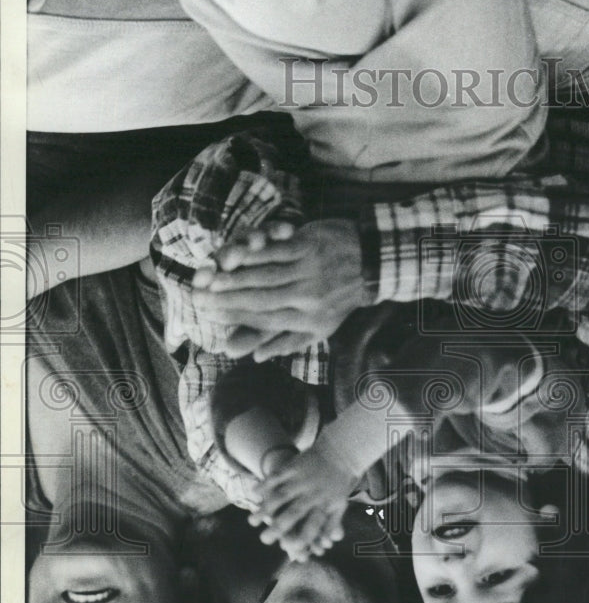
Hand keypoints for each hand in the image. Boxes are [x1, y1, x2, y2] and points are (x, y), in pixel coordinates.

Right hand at [189, 219, 367, 358]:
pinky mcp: (310, 245)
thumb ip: (287, 341)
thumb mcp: (320, 328)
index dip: (235, 319)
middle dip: (226, 300)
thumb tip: (256, 357)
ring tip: (209, 281)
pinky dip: (251, 254)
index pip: (264, 321)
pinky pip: (274, 251)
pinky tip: (232, 255)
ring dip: (233, 278)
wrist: (374, 263)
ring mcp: (309, 270)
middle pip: (259, 300)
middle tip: (199, 299)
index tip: (210, 316)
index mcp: (308, 319)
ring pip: (263, 276)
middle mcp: (308, 298)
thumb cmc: (342, 298)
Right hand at [249, 446, 356, 560]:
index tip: (290, 548)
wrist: (341, 451)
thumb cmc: (339, 482)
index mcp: (325, 505)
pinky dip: (265, 484)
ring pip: (281, 496)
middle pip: (294, 513)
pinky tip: (254, 493)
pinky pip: (277, 476)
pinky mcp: (294, 466)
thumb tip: (328, 543)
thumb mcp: (340, 504)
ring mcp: (302, 479)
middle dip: (278, 528)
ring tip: (252, 522)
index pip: (313, 525)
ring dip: (266, 509)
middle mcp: (313, 493)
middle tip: (264, 540)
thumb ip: (332, 524)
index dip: (302, 537)